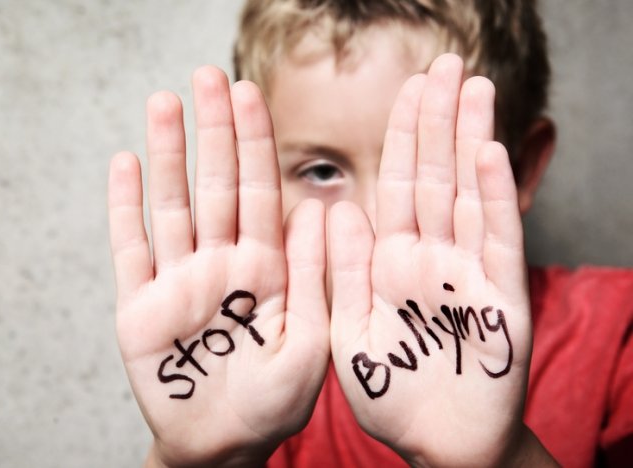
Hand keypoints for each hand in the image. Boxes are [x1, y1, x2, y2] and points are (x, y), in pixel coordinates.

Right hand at [108, 66, 328, 466]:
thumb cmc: (274, 402)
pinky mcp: (139, 305)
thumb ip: (313, 274)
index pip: (259, 192)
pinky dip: (126, 207)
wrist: (223, 445)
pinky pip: (131, 248)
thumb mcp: (311, 341)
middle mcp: (221, 264)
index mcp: (266, 269)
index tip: (250, 93)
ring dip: (168, 155)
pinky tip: (126, 164)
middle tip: (207, 76)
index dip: (254, 143)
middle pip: (214, 185)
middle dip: (212, 131)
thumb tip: (320, 207)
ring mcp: (178, 281)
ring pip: (172, 205)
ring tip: (165, 103)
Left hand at [329, 54, 551, 465]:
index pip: (395, 186)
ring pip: (468, 196)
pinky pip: (495, 243)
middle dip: (438, 122)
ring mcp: (466, 275)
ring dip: (469, 143)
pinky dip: (494, 200)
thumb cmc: (389, 393)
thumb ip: (344, 269)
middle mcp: (429, 259)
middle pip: (434, 178)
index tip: (408, 89)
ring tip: (473, 89)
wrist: (438, 446)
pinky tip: (488, 154)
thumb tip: (335, 206)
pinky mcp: (500, 302)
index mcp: (389, 263)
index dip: (402, 137)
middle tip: (446, 65)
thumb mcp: (348, 330)